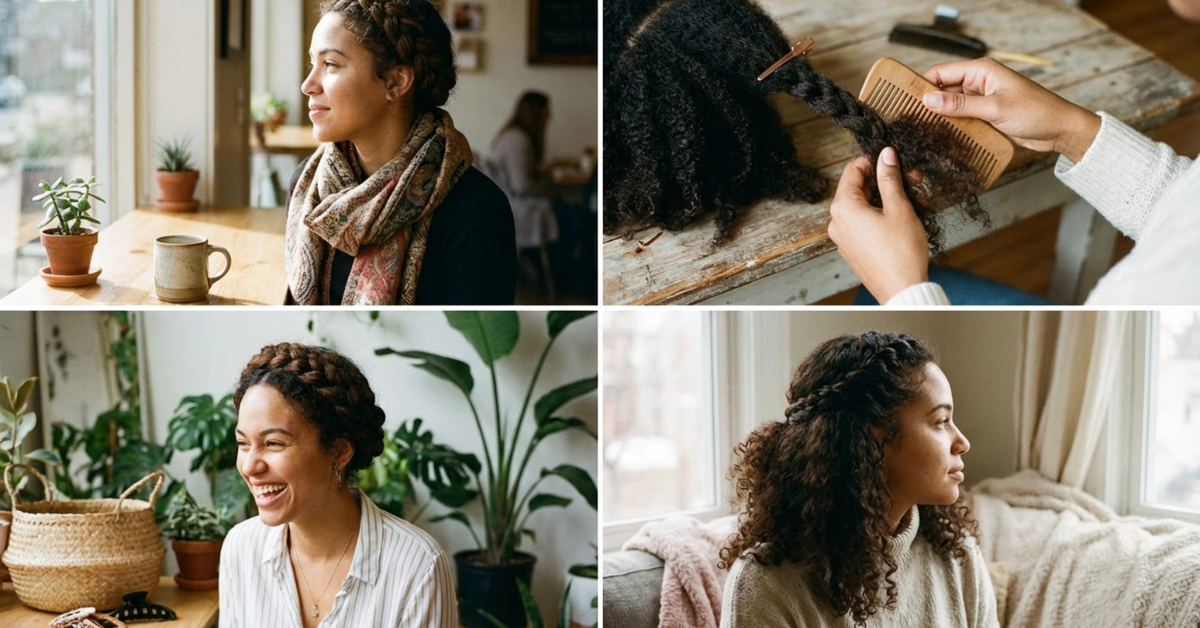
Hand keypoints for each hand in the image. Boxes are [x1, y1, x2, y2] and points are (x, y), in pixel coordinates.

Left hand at [828, 148, 929, 302]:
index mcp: (843, 207)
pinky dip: (883, 215)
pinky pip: (866, 223)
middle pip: (860, 189)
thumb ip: (889, 178)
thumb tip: (885, 155)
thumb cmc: (901, 252)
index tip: (894, 160)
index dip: (874, 162)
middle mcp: (837, 221)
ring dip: (890, 198)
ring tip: (917, 198)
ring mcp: (843, 237)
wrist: (902, 290)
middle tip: (914, 179)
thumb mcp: (899, 207)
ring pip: (866, 206)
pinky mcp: (853, 248)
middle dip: (887, 182)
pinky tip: (906, 215)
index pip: (853, 170)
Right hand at [922, 58, 1100, 161]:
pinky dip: (952, 126)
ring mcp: (982, 99)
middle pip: (943, 89)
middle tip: (909, 120)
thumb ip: (960, 104)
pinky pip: (962, 118)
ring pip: (950, 106)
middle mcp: (979, 82)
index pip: (941, 72)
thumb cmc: (1036, 112)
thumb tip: (929, 99)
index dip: (922, 84)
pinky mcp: (985, 115)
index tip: (904, 100)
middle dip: (928, 103)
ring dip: (940, 117)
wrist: (1060, 130)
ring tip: (921, 130)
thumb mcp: (995, 108)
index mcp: (981, 70)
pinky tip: (941, 136)